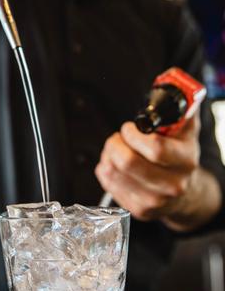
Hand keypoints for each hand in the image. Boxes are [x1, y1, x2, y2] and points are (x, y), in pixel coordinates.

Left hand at [95, 115, 220, 230]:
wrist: (184, 193)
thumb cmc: (178, 156)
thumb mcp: (184, 130)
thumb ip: (177, 107)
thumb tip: (169, 80)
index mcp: (185, 160)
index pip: (155, 148)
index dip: (134, 135)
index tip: (130, 128)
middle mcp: (172, 184)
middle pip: (127, 162)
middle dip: (115, 144)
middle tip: (118, 138)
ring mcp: (155, 201)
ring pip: (112, 172)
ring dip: (107, 156)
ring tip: (116, 151)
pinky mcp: (139, 210)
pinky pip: (108, 184)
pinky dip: (105, 170)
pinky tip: (115, 166)